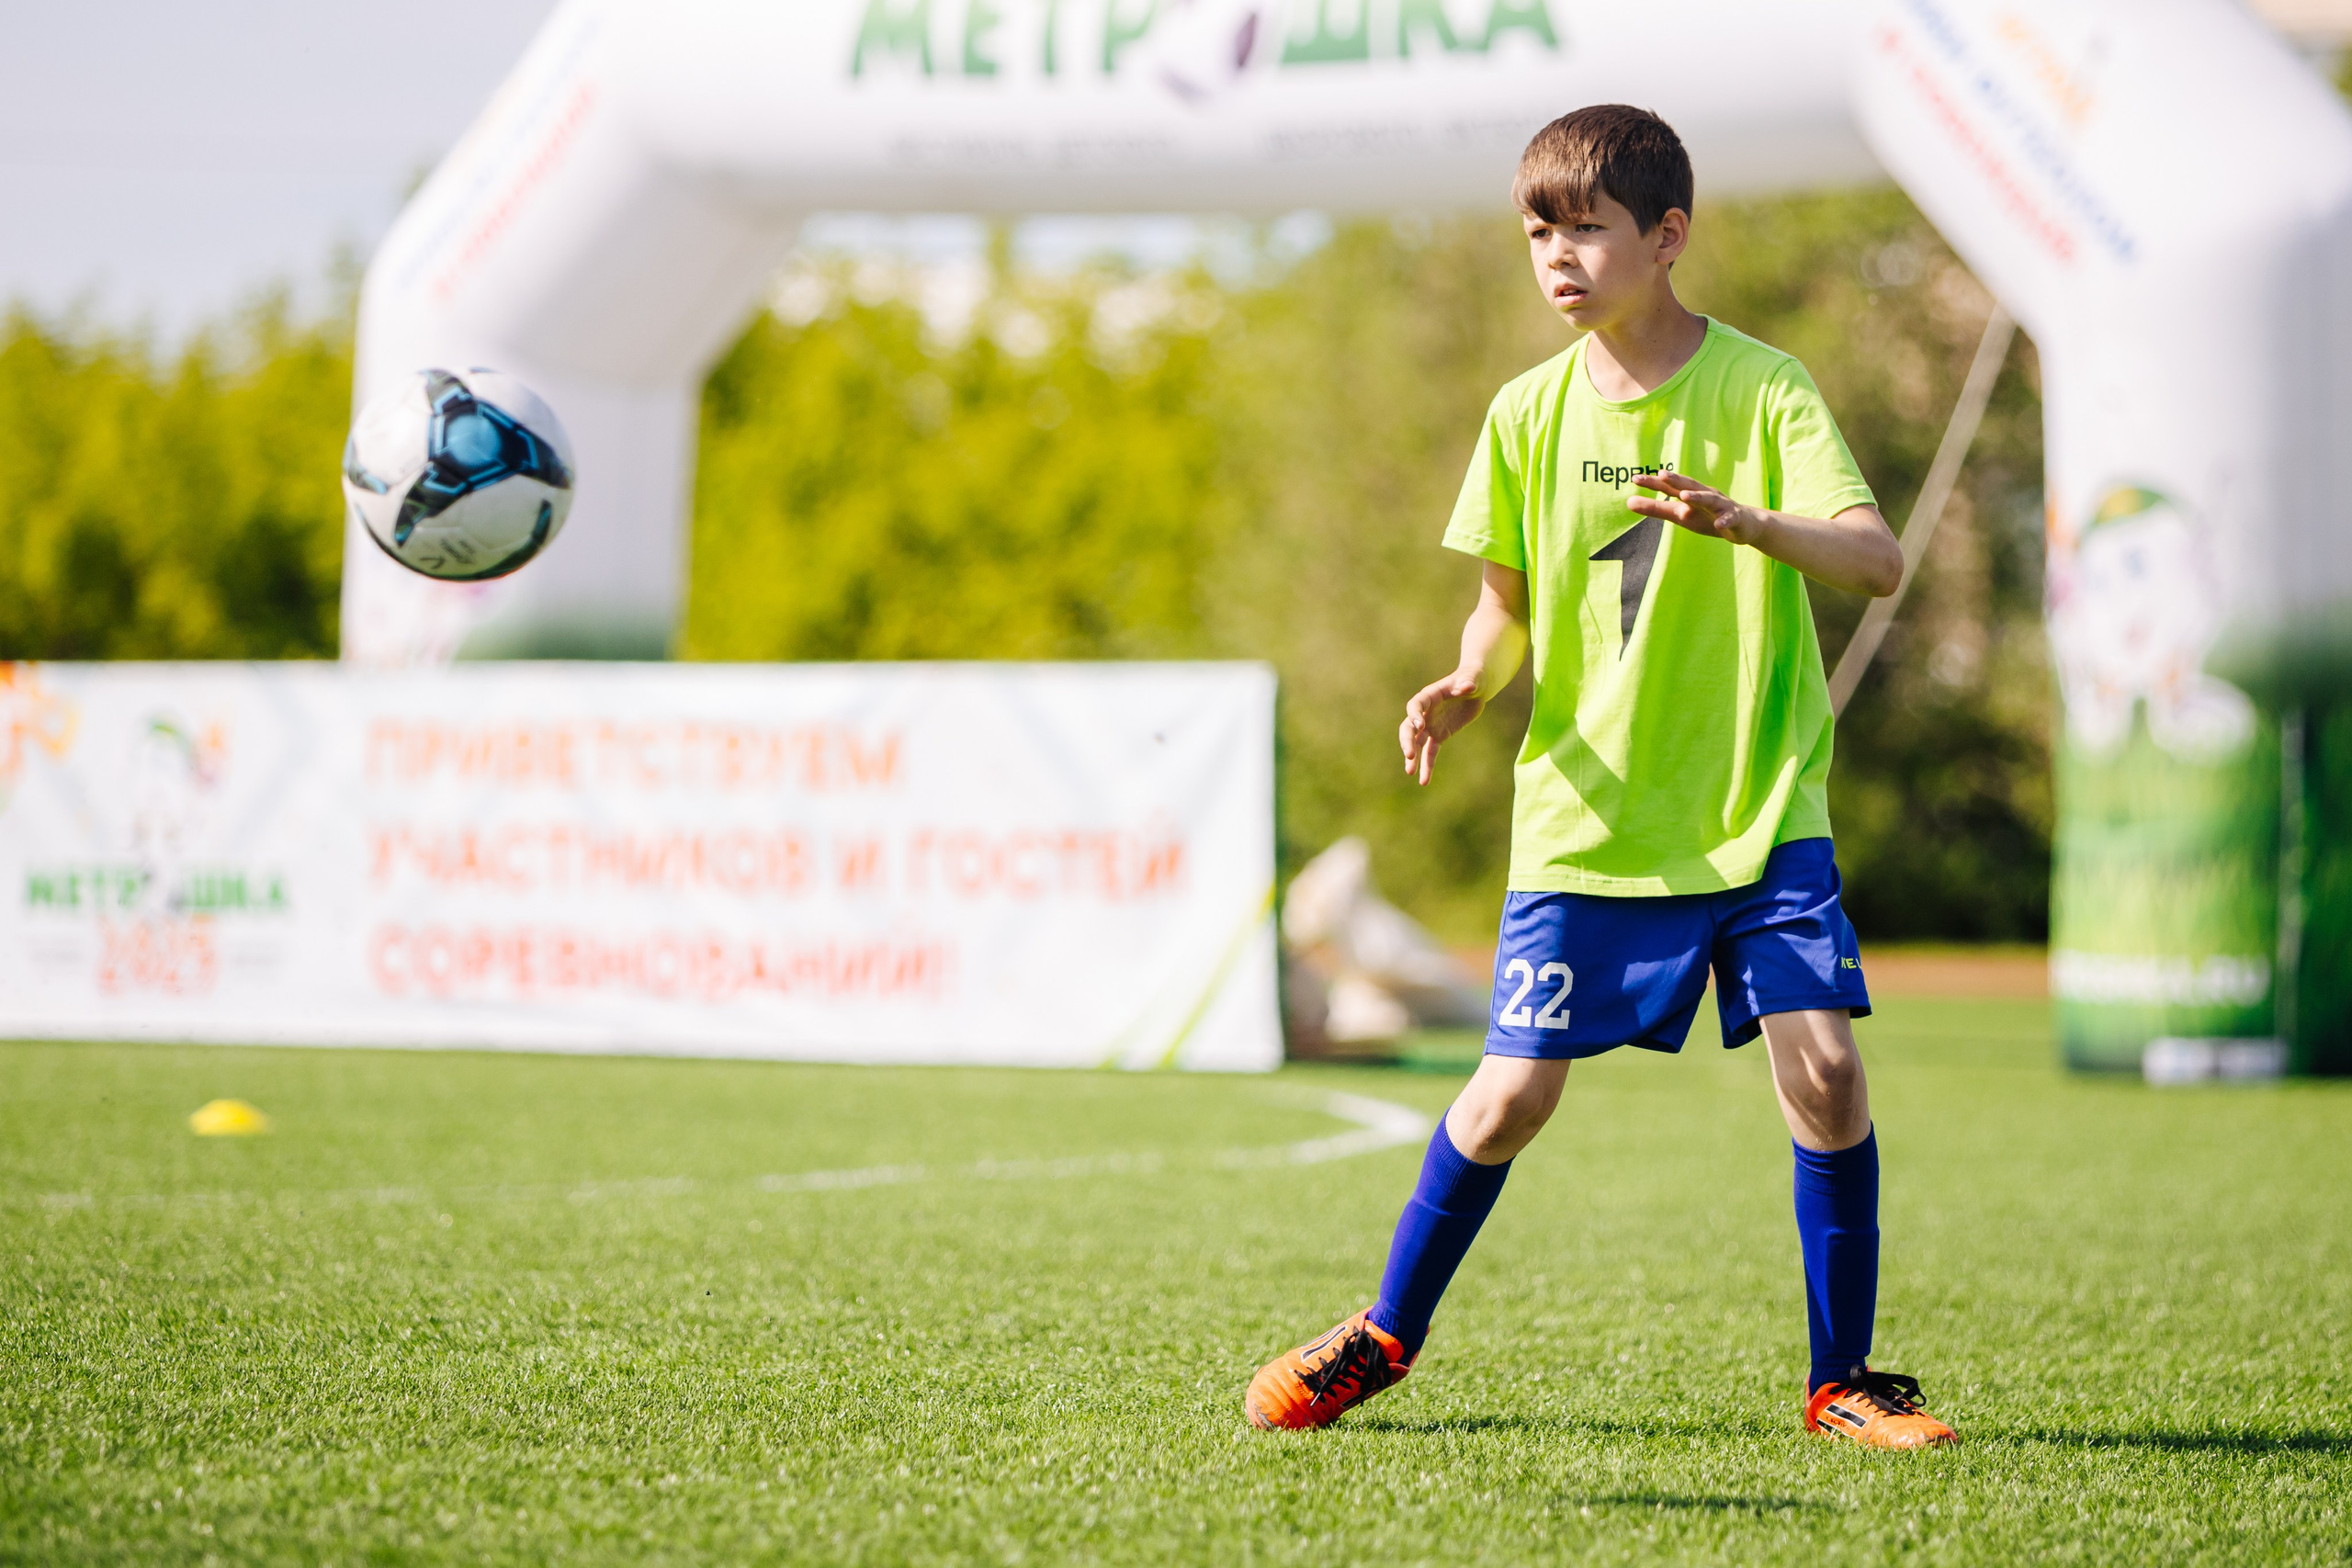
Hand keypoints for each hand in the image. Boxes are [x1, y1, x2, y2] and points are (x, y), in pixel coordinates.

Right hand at [1400, 670, 1485, 785]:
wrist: (1476, 687)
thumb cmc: (1473, 678)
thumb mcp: (1474, 678)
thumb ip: (1469, 681)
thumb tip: (1466, 686)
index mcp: (1430, 695)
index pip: (1416, 705)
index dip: (1414, 715)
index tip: (1419, 726)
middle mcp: (1426, 712)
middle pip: (1409, 727)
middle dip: (1408, 741)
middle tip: (1409, 755)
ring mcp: (1431, 725)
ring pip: (1417, 743)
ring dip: (1412, 757)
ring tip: (1410, 773)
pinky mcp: (1439, 735)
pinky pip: (1430, 752)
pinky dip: (1427, 766)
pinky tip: (1424, 781)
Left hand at [1629, 471, 1768, 545]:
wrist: (1744, 525)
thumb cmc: (1707, 517)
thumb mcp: (1679, 515)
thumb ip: (1656, 508)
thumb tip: (1628, 502)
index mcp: (1691, 494)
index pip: (1670, 487)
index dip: (1654, 482)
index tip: (1635, 478)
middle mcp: (1705, 495)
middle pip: (1690, 485)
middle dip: (1676, 480)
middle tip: (1661, 474)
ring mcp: (1721, 506)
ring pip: (1710, 499)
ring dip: (1698, 497)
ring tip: (1684, 496)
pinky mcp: (1735, 519)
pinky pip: (1730, 519)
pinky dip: (1724, 521)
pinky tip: (1718, 524)